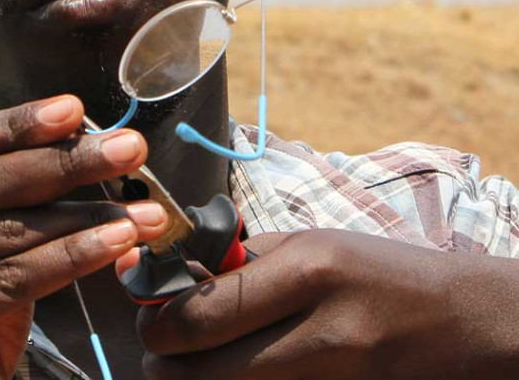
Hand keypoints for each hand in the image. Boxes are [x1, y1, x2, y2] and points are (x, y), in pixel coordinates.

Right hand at [0, 95, 167, 379]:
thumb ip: (6, 190)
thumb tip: (80, 139)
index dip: (13, 122)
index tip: (73, 109)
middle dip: (65, 161)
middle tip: (128, 148)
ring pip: (7, 230)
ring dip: (86, 213)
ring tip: (143, 206)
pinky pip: (15, 277)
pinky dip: (76, 254)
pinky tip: (120, 240)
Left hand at [124, 228, 518, 378]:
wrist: (462, 321)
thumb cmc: (377, 270)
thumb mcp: (311, 243)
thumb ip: (246, 263)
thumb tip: (180, 281)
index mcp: (309, 272)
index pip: (206, 311)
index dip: (159, 322)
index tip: (147, 319)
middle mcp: (322, 336)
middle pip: (209, 374)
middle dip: (166, 366)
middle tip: (158, 351)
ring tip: (190, 363)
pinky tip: (234, 373)